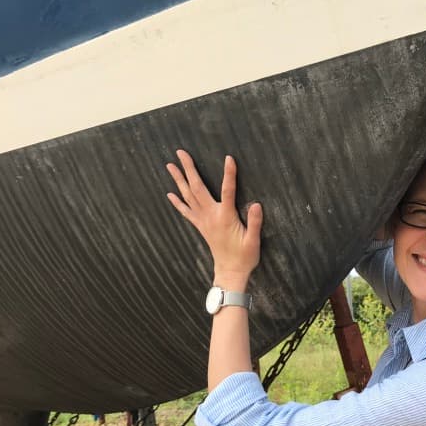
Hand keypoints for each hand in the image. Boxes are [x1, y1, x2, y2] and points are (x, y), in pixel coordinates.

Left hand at [165, 150, 262, 285]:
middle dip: (189, 169)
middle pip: (198, 188)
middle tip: (181, 152)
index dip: (229, 174)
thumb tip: (256, 204)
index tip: (229, 158)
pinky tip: (170, 193)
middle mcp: (211, 216)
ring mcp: (203, 221)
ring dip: (179, 180)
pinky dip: (177, 202)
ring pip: (188, 196)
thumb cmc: (244, 257)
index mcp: (226, 217)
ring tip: (170, 165)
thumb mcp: (254, 240)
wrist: (230, 272)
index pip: (228, 190)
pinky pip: (186, 211)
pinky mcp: (201, 227)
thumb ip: (254, 222)